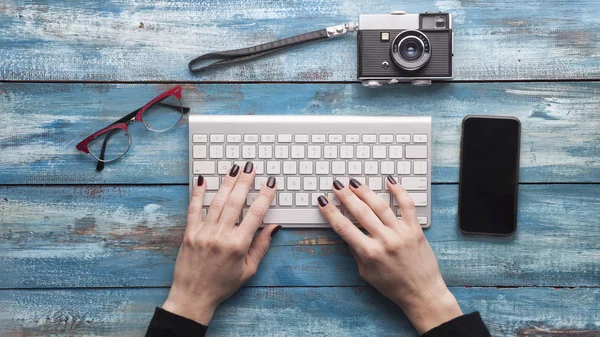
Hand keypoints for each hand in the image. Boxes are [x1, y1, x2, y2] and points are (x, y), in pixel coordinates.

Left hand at [162, 162, 280, 324]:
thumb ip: (261, 246)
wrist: (193, 297)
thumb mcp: (248, 270)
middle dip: (245, 181)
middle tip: (251, 167)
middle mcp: (221, 236)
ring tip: (234, 168)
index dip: (265, 196)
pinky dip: (199, 193)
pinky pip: (195, 209)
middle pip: (236, 202)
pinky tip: (204, 180)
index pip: (256, 214)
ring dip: (227, 183)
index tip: (271, 183)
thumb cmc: (222, 286)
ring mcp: (203, 233)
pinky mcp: (189, 233)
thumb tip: (274, 226)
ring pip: (217, 202)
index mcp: (238, 245)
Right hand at [319, 176, 461, 333]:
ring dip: (365, 191)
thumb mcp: (366, 274)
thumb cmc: (393, 286)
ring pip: (380, 206)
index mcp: (369, 253)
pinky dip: (398, 191)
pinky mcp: (415, 230)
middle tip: (336, 185)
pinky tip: (389, 181)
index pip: (344, 227)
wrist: (422, 293)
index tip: (323, 202)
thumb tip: (347, 233)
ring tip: (354, 182)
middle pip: (360, 212)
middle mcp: (384, 241)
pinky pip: (407, 205)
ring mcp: (401, 233)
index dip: (331, 212)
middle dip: (345, 196)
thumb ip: (356, 253)